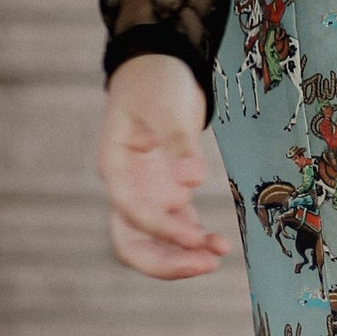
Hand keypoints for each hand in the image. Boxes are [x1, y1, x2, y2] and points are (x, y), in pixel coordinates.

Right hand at [96, 53, 230, 278]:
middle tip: (204, 265)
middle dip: (164, 262)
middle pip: (131, 243)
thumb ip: (179, 143)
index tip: (197, 237)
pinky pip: (178, 229)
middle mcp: (127, 188)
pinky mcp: (167, 195)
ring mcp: (146, 195)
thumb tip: (193, 181)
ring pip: (154, 243)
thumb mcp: (167, 106)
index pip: (130, 212)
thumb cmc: (156, 82)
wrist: (159, 69)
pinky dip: (195, 240)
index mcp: (116, 166)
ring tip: (218, 256)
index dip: (162, 230)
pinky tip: (220, 245)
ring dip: (182, 256)